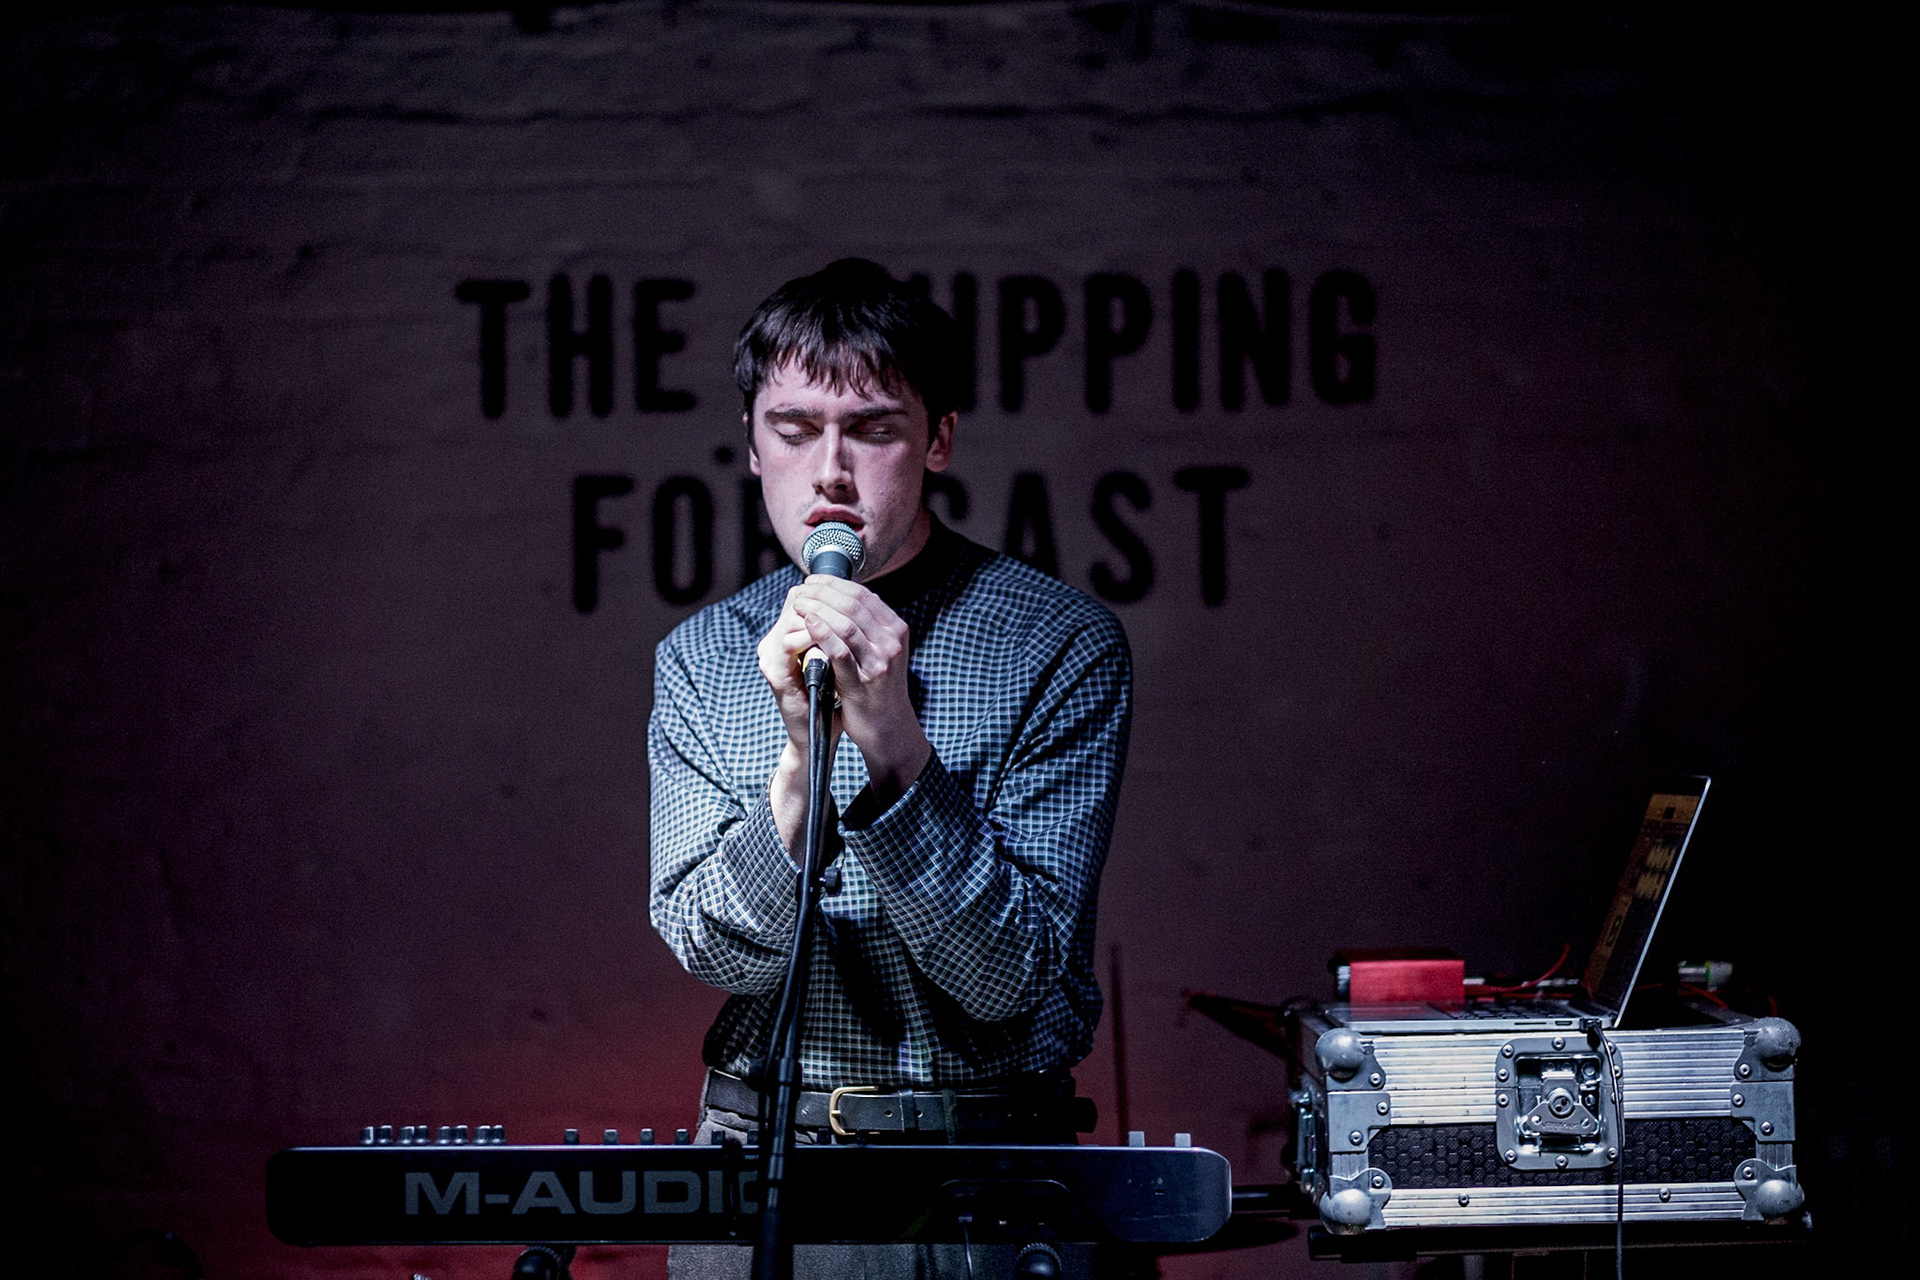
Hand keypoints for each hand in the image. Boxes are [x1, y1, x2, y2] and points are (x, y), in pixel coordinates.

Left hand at [756, 576, 931, 844]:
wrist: (887, 728)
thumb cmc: (877, 688)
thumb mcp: (882, 652)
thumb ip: (868, 627)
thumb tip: (840, 597)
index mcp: (896, 629)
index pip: (863, 595)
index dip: (834, 584)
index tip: (813, 582)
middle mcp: (892, 642)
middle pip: (853, 604)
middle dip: (823, 593)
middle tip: (801, 591)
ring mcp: (880, 661)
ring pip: (846, 623)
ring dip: (818, 609)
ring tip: (798, 604)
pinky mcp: (863, 680)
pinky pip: (839, 649)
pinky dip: (821, 633)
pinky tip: (806, 625)